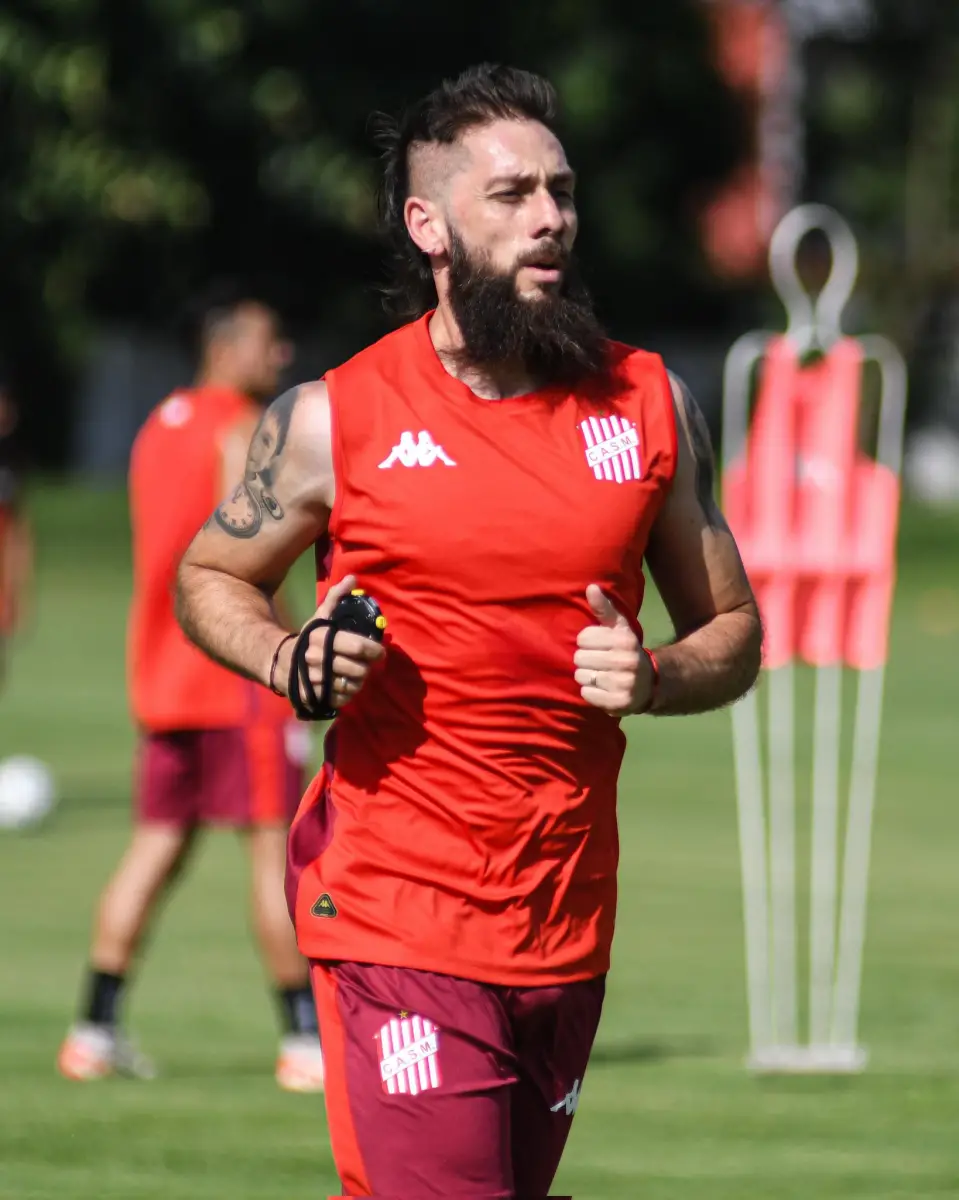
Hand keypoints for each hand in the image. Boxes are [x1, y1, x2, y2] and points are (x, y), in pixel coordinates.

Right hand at [290, 574, 386, 709]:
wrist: (279, 663)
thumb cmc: (307, 639)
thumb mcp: (319, 618)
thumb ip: (336, 598)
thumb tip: (352, 578)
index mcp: (323, 639)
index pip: (358, 646)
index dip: (375, 650)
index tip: (380, 652)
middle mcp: (319, 660)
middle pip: (358, 669)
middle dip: (367, 668)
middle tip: (368, 665)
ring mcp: (317, 681)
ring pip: (352, 685)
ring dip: (359, 681)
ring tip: (357, 675)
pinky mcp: (315, 698)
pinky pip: (342, 699)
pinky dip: (348, 694)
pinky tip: (345, 685)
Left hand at [574, 584, 653, 716]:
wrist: (650, 683)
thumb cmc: (626, 650)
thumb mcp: (618, 628)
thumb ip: (604, 608)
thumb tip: (591, 587)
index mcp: (624, 640)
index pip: (582, 638)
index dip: (587, 642)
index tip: (599, 646)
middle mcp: (626, 662)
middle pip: (579, 658)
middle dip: (586, 660)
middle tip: (599, 663)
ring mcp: (623, 683)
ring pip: (581, 676)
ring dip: (587, 677)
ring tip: (600, 675)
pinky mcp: (619, 702)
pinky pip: (586, 694)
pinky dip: (591, 692)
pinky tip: (602, 689)